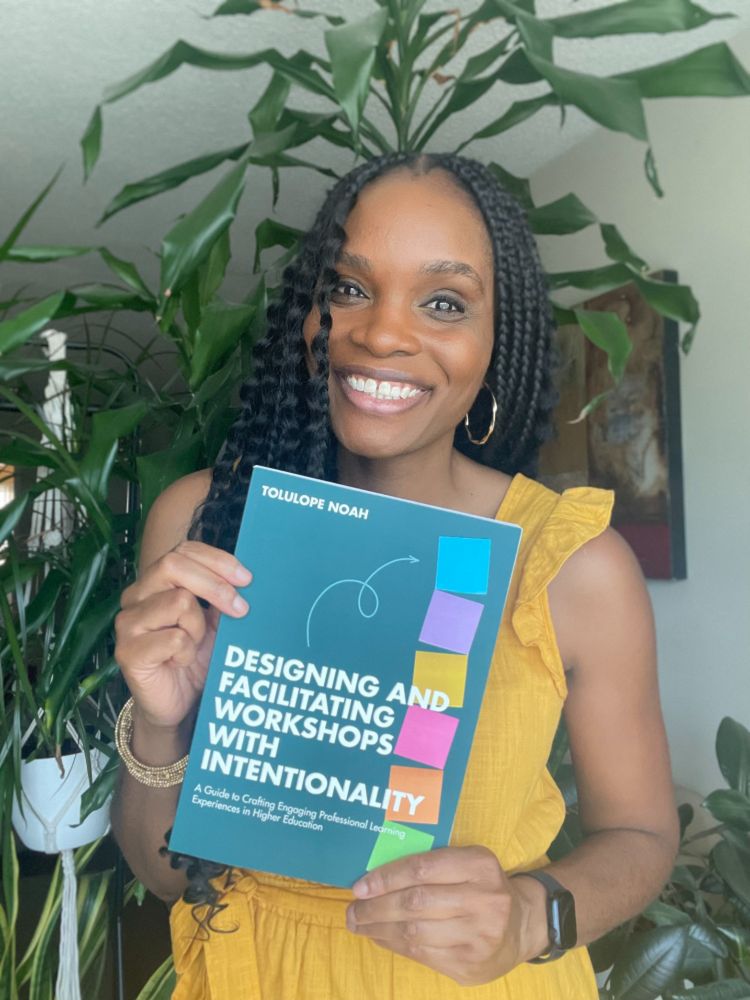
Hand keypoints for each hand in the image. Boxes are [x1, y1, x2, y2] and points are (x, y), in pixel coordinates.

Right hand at [114, 540, 251, 730]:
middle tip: (241, 609)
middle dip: (216, 585)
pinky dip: (187, 652)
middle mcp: (136, 596)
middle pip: (174, 565)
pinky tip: (180, 662)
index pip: (183, 551)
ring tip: (194, 645)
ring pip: (179, 602)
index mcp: (155, 582)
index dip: (217, 560)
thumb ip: (221, 596)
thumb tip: (247, 576)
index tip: (246, 579)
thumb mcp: (214, 621)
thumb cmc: (194, 658)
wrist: (176, 703)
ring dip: (198, 627)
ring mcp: (127, 622)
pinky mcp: (127, 651)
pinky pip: (174, 638)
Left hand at [345, 846, 541, 986]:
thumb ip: (431, 866)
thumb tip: (375, 878)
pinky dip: (394, 945)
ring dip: (379, 929)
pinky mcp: (471, 964)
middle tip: (352, 909)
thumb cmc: (481, 887)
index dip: (386, 877)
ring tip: (359, 924)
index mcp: (479, 864)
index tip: (360, 886)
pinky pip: (422, 955)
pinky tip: (380, 937)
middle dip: (376, 907)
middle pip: (416, 902)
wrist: (522, 924)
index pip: (423, 868)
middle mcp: (483, 898)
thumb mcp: (466, 864)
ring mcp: (479, 935)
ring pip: (416, 932)